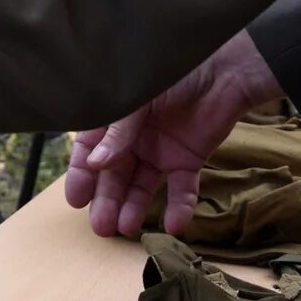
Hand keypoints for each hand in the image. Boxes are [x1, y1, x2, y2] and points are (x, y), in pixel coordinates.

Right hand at [64, 29, 278, 237]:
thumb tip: (96, 164)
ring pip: (142, 186)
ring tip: (126, 228)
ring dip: (134, 207)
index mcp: (115, 119)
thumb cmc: (174, 73)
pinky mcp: (188, 161)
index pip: (90, 151)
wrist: (225, 72)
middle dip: (106, 200)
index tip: (76, 200)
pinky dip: (178, 208)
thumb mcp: (138, 99)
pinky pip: (181, 189)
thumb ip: (119, 132)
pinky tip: (173, 225)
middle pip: (114, 175)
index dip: (81, 175)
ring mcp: (160, 152)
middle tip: (100, 226)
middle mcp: (133, 139)